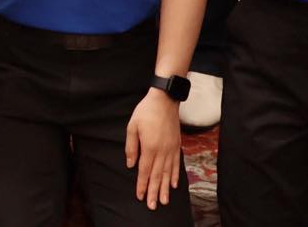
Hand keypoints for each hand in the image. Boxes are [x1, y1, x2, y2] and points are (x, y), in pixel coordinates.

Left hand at [124, 87, 182, 208]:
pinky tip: (174, 184)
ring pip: (168, 173)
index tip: (140, 196)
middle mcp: (162, 151)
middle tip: (153, 206)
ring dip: (165, 188)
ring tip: (164, 201)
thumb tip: (130, 164)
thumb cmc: (146, 112)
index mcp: (150, 147)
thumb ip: (131, 147)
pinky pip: (176, 164)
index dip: (142, 184)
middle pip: (157, 176)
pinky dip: (175, 176)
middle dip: (154, 192)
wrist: (164, 100)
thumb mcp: (132, 126)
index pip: (145, 171)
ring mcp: (171, 149)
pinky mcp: (176, 145)